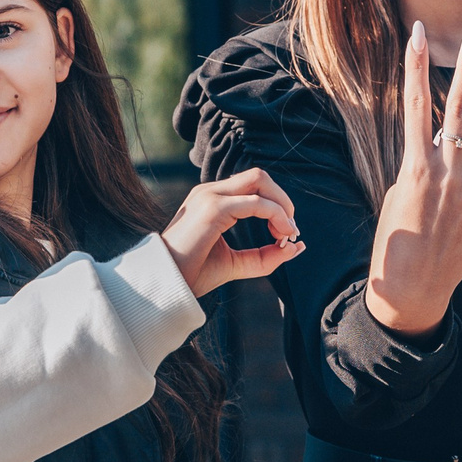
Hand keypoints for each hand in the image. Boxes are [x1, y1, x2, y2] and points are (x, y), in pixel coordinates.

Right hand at [162, 167, 304, 297]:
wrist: (165, 285)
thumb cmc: (193, 274)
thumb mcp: (236, 262)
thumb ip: (264, 255)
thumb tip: (296, 246)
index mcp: (212, 199)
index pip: (253, 186)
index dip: (277, 205)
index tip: (286, 234)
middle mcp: (210, 192)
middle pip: (260, 176)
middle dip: (283, 200)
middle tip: (291, 230)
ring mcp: (209, 196)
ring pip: (259, 180)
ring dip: (282, 205)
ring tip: (287, 233)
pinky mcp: (213, 208)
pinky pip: (256, 203)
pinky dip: (275, 215)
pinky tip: (282, 235)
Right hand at [365, 19, 461, 336]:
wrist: (412, 289)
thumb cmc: (398, 237)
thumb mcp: (402, 193)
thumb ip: (432, 162)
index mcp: (415, 167)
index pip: (415, 106)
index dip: (415, 66)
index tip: (417, 32)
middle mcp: (448, 174)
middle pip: (460, 107)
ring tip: (453, 189)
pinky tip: (457, 222)